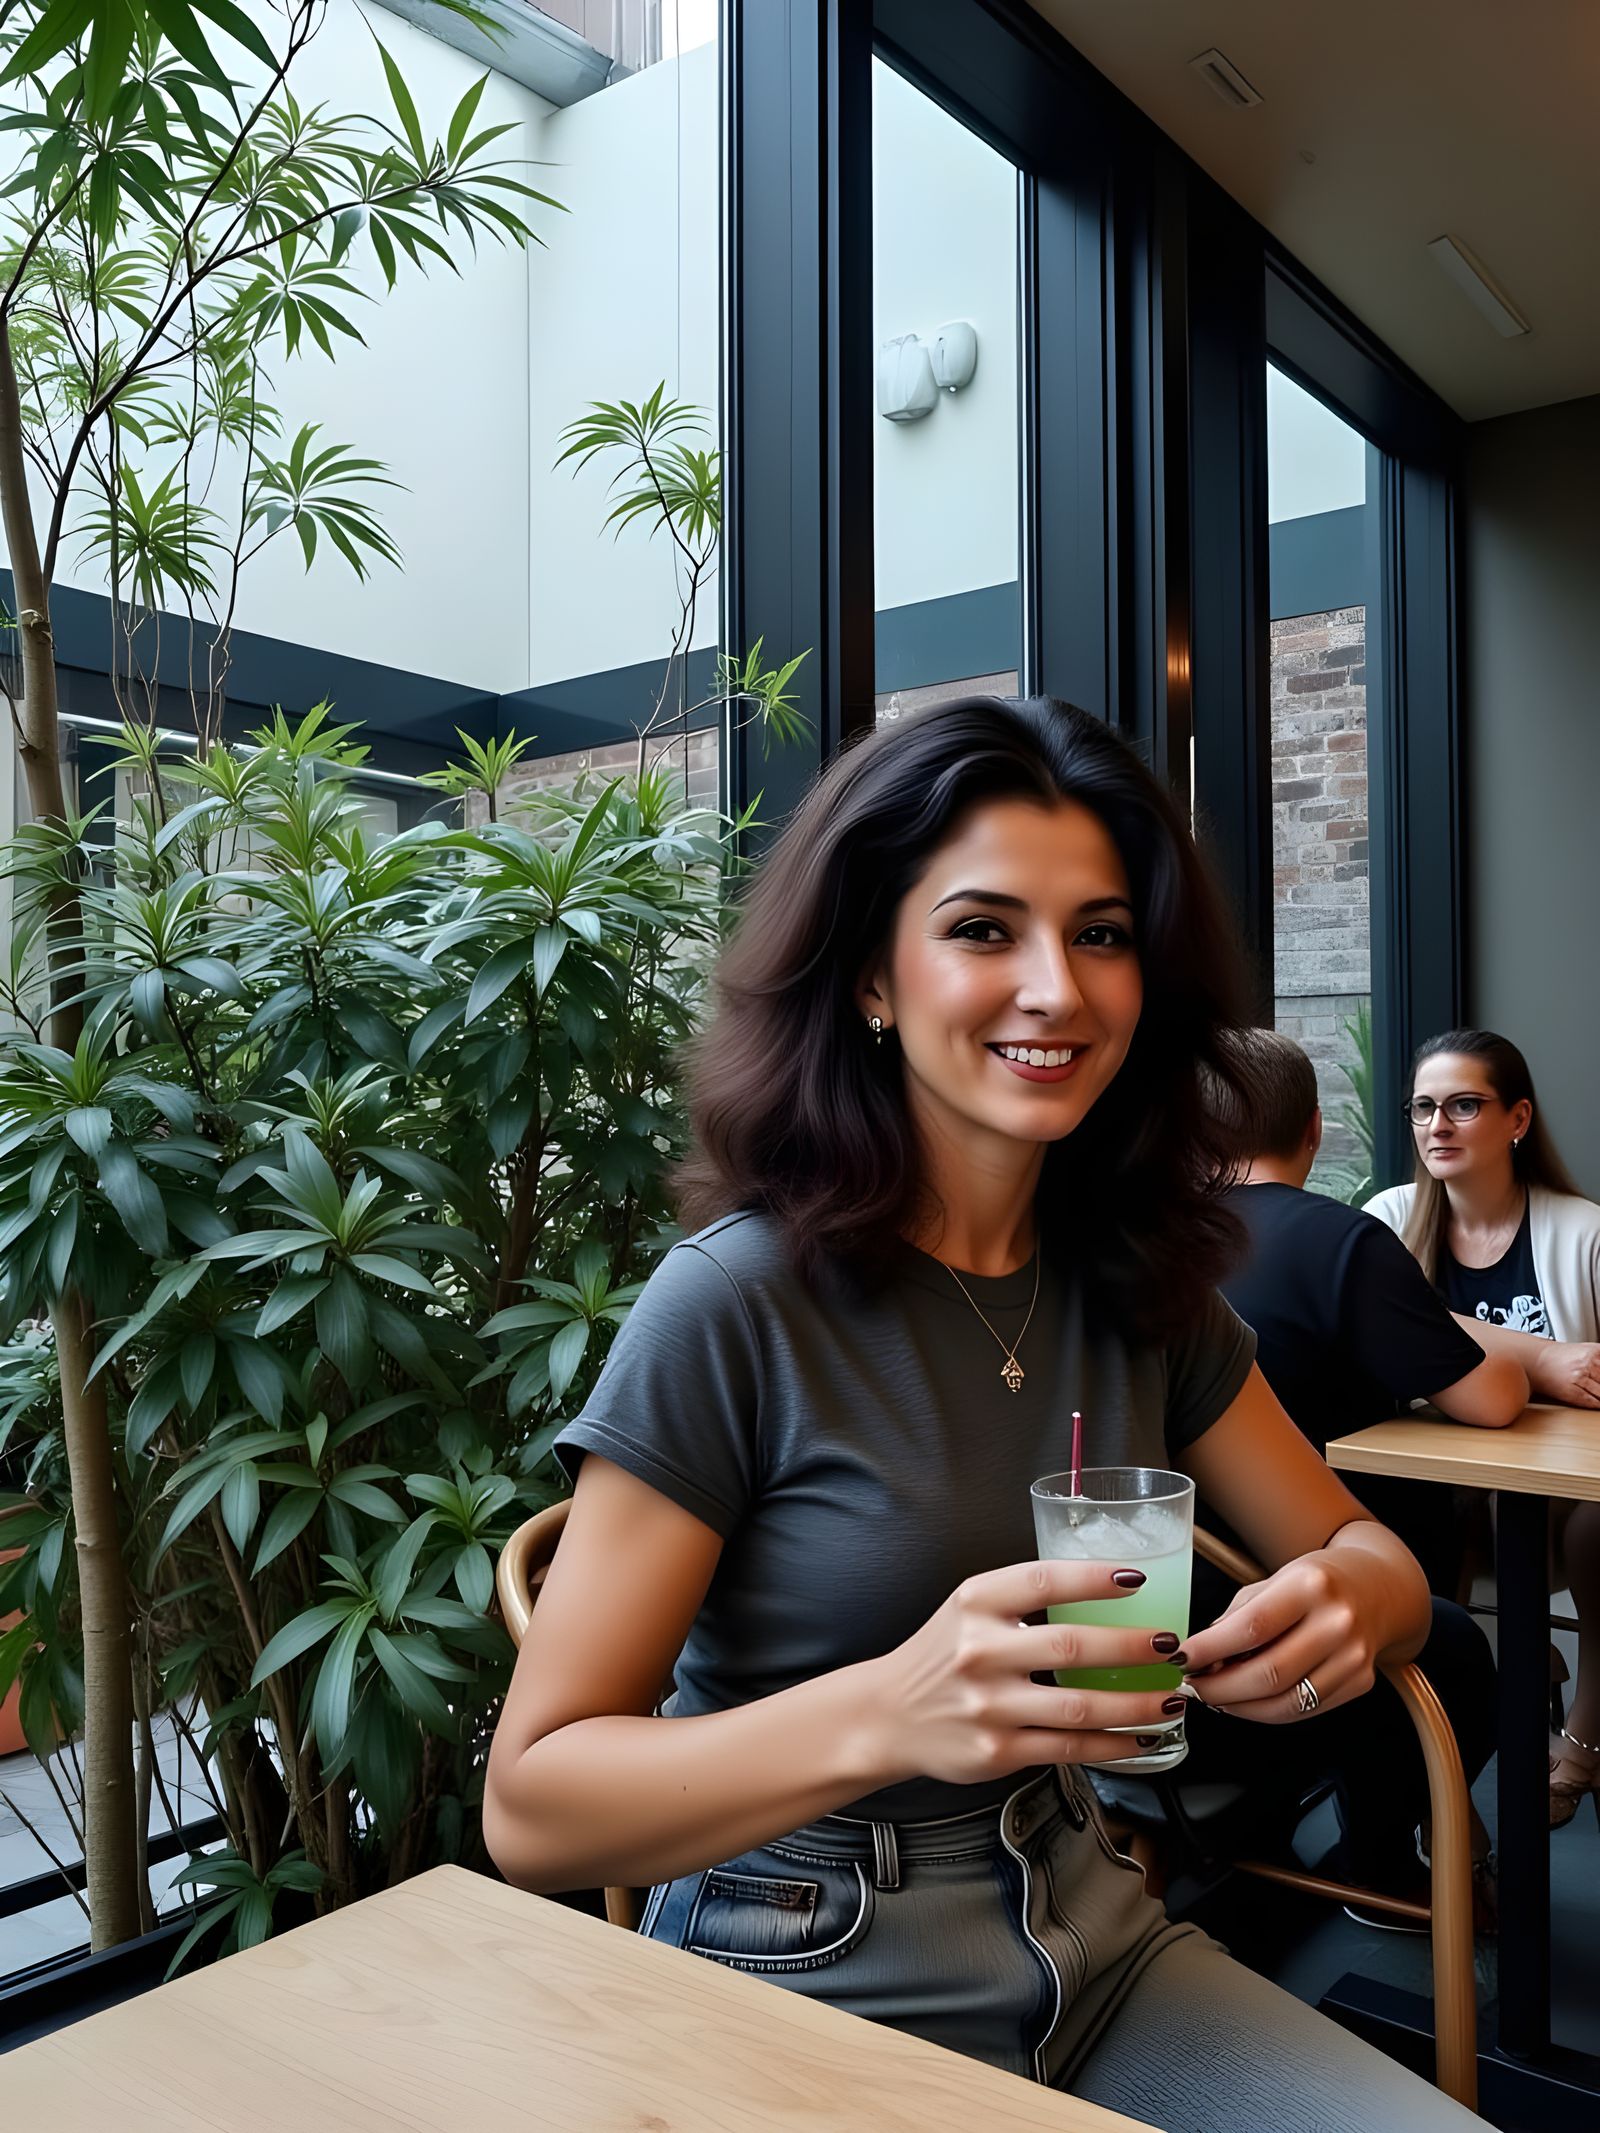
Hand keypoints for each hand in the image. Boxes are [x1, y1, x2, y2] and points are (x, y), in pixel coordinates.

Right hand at [870, 1560, 1184, 1786]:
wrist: (887, 1715)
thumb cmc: (940, 1656)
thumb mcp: (968, 1609)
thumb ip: (1021, 1598)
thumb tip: (1103, 1591)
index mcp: (976, 1602)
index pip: (1044, 1580)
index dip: (1094, 1578)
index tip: (1138, 1578)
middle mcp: (981, 1650)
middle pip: (1073, 1646)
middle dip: (1133, 1647)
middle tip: (1172, 1646)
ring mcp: (990, 1705)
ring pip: (1080, 1705)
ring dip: (1137, 1703)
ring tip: (1172, 1697)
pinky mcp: (998, 1751)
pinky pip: (1070, 1747)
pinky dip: (1114, 1744)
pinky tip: (1141, 1737)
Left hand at [1178, 1553, 1378, 1725]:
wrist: (1377, 1589)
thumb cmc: (1318, 1581)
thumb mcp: (1275, 1580)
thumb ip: (1238, 1616)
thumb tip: (1200, 1655)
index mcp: (1310, 1585)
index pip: (1250, 1628)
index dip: (1209, 1650)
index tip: (1181, 1659)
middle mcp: (1337, 1622)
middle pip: (1267, 1674)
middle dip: (1219, 1688)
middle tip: (1193, 1686)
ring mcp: (1352, 1657)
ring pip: (1285, 1702)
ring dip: (1240, 1706)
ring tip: (1215, 1696)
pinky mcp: (1360, 1683)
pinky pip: (1304, 1710)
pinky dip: (1267, 1711)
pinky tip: (1247, 1701)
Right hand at [1531, 1341, 1599, 1408]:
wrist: (1535, 1360)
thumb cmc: (1561, 1357)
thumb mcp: (1587, 1350)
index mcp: (1596, 1351)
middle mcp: (1588, 1363)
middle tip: (1599, 1386)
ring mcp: (1580, 1377)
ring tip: (1597, 1393)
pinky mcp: (1572, 1391)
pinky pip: (1592, 1402)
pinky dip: (1597, 1404)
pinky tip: (1597, 1403)